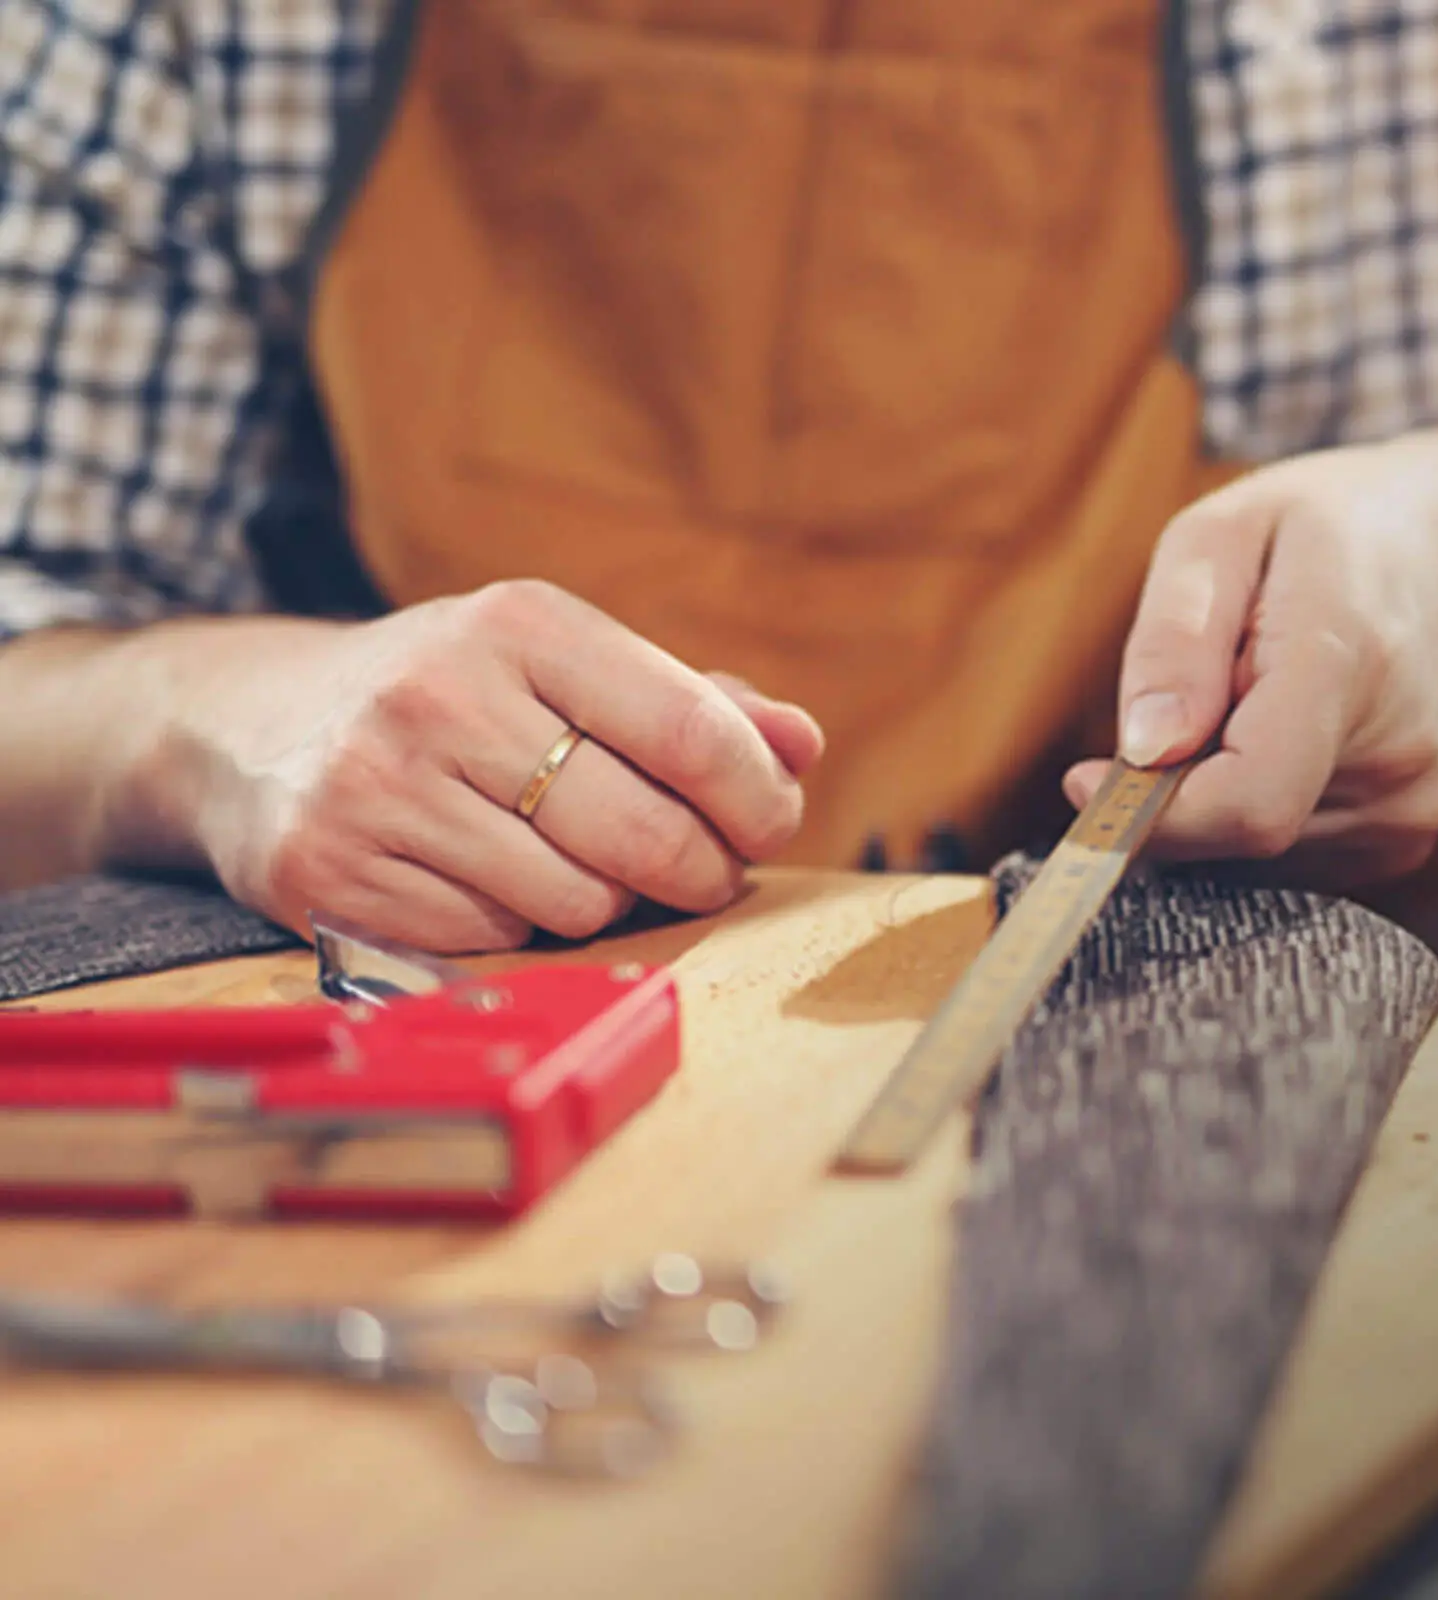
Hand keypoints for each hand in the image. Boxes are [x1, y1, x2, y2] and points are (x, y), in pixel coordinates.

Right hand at [128, 580, 822, 950]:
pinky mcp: (328, 876)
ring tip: (575, 862)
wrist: (248, 725)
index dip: (756, 794)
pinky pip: (493, 941)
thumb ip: (691, 702)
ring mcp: (378, 790)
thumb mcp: (560, 663)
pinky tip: (487, 882)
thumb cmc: (452, 695)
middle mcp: (441, 697)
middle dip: (701, 868)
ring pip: (577, 902)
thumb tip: (801, 746)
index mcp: (518, 624)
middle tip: (705, 869)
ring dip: (604, 900)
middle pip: (645, 834)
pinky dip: (515, 928)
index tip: (771, 820)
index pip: (688, 728)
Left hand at [1065, 443, 1437, 884]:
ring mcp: (1410, 811)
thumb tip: (1141, 752)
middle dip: (1178, 781)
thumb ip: (1175, 642)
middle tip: (1202, 691)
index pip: (1248, 803)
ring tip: (1257, 698)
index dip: (1152, 816)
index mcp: (1349, 664)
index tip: (1085, 780)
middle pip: (1233, 831)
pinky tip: (1285, 734)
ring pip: (1249, 853)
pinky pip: (1282, 857)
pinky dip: (1253, 804)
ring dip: (1216, 790)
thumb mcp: (1224, 532)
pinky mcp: (1404, 842)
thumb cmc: (1328, 533)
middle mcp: (1398, 758)